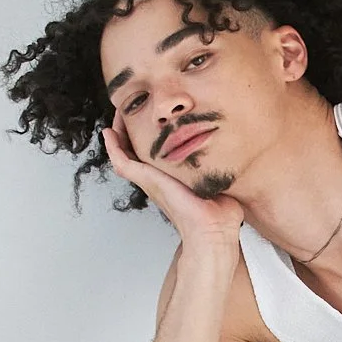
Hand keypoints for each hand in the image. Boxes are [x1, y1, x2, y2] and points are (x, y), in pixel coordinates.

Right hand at [102, 107, 244, 249]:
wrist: (213, 230)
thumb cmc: (219, 214)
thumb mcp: (218, 181)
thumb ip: (219, 168)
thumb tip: (232, 157)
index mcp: (172, 178)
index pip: (155, 154)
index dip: (148, 136)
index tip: (148, 118)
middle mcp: (158, 179)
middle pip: (135, 151)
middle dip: (129, 130)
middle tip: (126, 111)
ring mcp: (151, 181)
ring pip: (124, 155)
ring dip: (118, 135)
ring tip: (116, 116)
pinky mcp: (148, 181)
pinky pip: (122, 163)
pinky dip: (113, 148)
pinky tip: (109, 134)